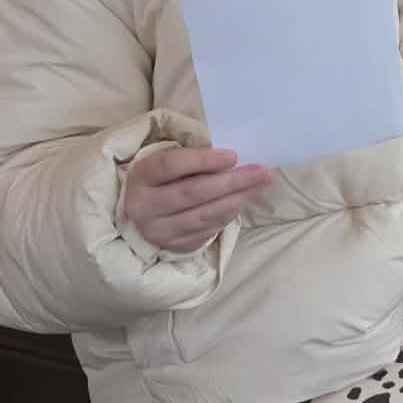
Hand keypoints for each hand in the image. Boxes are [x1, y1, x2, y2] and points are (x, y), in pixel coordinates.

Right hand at [124, 146, 272, 252]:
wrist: (146, 213)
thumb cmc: (164, 178)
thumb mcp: (169, 161)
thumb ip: (193, 158)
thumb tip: (234, 159)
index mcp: (141, 177)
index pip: (171, 165)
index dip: (203, 160)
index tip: (233, 156)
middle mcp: (145, 207)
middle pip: (193, 193)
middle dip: (232, 181)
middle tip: (261, 172)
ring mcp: (160, 230)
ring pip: (205, 215)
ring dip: (237, 199)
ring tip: (260, 185)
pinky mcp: (175, 246)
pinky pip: (209, 230)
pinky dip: (230, 214)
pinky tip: (244, 200)